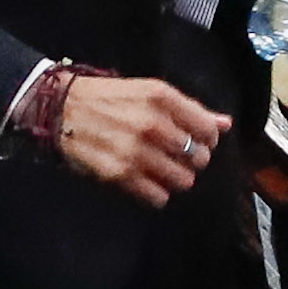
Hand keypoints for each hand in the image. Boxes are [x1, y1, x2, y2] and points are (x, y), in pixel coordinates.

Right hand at [52, 70, 229, 205]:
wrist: (62, 109)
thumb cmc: (108, 98)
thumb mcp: (149, 91)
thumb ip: (190, 109)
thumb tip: (225, 124)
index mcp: (161, 97)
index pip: (207, 129)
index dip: (207, 140)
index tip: (198, 141)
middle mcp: (152, 123)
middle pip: (198, 158)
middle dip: (192, 160)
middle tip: (177, 156)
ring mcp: (136, 151)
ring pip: (183, 181)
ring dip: (176, 178)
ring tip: (162, 169)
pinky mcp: (120, 174)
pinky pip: (158, 197)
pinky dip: (157, 194)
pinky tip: (146, 180)